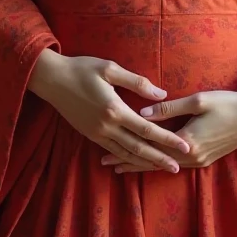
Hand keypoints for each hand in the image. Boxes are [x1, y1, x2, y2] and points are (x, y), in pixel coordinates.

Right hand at [28, 50, 190, 172]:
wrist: (52, 79)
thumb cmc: (82, 68)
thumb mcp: (110, 68)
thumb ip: (137, 82)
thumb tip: (162, 95)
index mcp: (115, 109)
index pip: (147, 129)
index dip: (167, 139)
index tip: (184, 146)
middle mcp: (107, 126)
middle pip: (139, 147)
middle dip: (160, 158)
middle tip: (178, 168)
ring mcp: (97, 133)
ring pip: (125, 153)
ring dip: (145, 162)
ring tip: (162, 167)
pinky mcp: (90, 135)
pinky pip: (112, 151)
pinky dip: (126, 159)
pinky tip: (136, 162)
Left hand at [100, 83, 236, 173]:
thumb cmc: (228, 104)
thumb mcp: (199, 100)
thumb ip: (170, 109)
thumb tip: (142, 112)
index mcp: (187, 142)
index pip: (150, 148)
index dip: (127, 149)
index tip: (106, 150)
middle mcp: (191, 157)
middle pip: (153, 161)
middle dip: (129, 161)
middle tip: (105, 162)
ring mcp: (199, 160)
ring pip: (163, 165)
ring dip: (142, 164)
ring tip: (121, 165)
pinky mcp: (205, 158)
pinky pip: (174, 164)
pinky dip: (158, 163)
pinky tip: (149, 162)